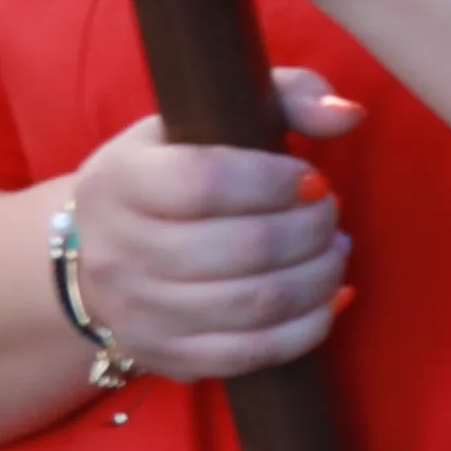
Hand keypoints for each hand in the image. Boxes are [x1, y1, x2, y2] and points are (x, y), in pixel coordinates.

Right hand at [64, 76, 360, 382]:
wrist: (102, 249)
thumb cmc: (177, 167)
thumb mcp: (212, 116)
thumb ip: (288, 95)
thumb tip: (348, 115)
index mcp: (119, 179)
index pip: (207, 182)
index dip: (277, 181)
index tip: (313, 178)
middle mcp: (116, 250)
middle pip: (243, 247)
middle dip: (312, 230)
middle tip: (330, 215)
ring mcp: (136, 312)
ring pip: (254, 304)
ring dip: (319, 276)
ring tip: (334, 252)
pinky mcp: (163, 356)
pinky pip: (250, 354)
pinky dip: (308, 327)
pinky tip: (329, 297)